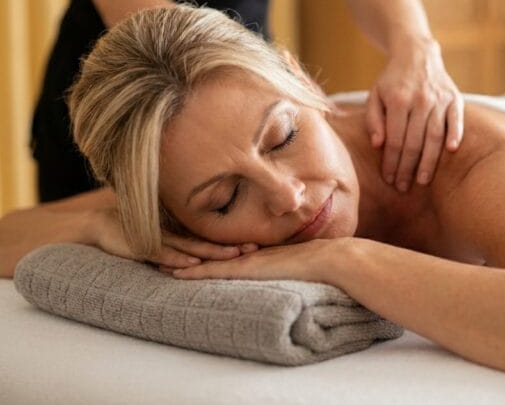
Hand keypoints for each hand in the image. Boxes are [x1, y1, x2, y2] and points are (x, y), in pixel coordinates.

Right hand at [90, 207, 256, 268]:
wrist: (101, 225)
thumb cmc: (133, 233)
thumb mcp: (159, 241)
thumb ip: (176, 248)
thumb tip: (196, 260)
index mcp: (180, 236)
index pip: (210, 240)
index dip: (230, 242)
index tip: (255, 244)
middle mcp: (174, 236)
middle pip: (208, 243)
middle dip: (231, 247)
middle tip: (255, 248)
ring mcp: (161, 241)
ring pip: (191, 248)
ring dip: (213, 253)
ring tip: (235, 255)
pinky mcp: (145, 246)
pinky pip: (165, 254)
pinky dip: (179, 259)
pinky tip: (194, 263)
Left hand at [171, 238, 342, 282]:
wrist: (327, 259)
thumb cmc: (319, 263)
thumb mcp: (296, 263)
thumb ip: (286, 264)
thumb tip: (287, 269)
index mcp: (257, 252)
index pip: (224, 251)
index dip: (204, 250)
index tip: (185, 249)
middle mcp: (247, 253)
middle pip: (209, 251)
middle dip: (184, 251)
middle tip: (160, 249)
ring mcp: (246, 260)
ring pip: (206, 260)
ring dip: (182, 262)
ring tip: (158, 261)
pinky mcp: (246, 269)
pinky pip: (214, 271)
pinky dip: (194, 273)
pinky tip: (176, 275)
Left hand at [367, 37, 463, 191]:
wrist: (417, 53)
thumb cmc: (392, 80)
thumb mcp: (375, 95)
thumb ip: (374, 119)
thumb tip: (378, 145)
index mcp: (397, 100)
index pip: (395, 140)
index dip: (391, 162)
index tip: (389, 178)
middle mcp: (419, 100)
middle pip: (414, 143)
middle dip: (407, 168)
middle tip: (403, 187)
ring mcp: (438, 99)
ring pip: (434, 136)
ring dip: (429, 161)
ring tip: (422, 180)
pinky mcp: (454, 98)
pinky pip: (456, 120)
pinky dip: (455, 134)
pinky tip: (452, 151)